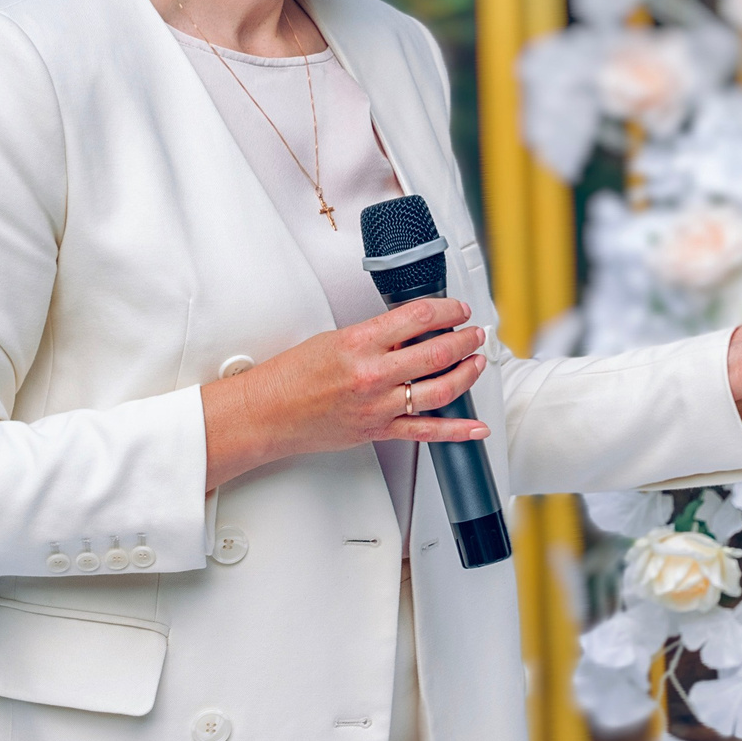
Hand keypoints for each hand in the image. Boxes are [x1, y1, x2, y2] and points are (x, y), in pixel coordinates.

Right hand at [203, 297, 491, 489]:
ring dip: (467, 374)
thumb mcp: (334, 339)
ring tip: (478, 362)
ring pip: (440, 390)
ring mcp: (377, 405)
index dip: (448, 309)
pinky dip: (456, 431)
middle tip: (474, 333)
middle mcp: (372, 375)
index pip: (418, 316)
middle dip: (466, 339)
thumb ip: (377, 336)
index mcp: (359, 344)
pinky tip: (476, 427)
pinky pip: (426, 432)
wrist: (264, 414)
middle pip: (438, 352)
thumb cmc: (291, 376)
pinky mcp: (377, 431)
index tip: (458, 309)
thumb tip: (415, 330)